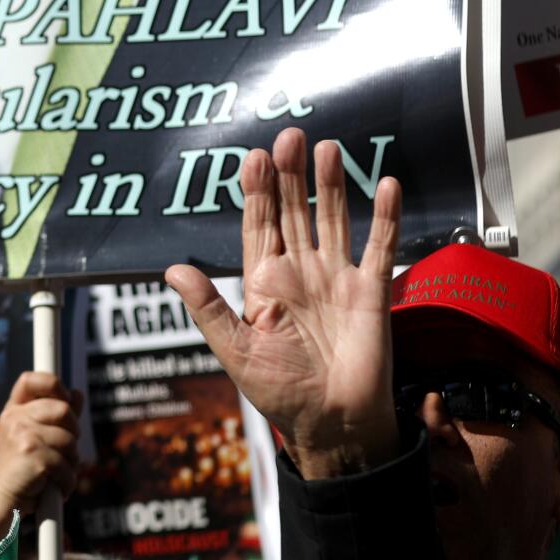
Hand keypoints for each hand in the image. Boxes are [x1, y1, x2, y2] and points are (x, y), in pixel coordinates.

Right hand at [0, 370, 83, 518]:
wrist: (3, 501)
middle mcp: (14, 419)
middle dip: (73, 433)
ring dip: (72, 462)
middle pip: (63, 410)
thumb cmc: (20, 470)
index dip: (55, 385)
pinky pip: (67, 464)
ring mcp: (22, 436)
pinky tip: (56, 487)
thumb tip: (78, 394)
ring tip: (57, 473)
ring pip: (70, 440)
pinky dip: (68, 481)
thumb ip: (56, 415)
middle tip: (64, 451)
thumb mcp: (33, 437)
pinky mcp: (33, 456)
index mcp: (13, 411)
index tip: (65, 402)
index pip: (31, 379)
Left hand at [165, 129, 400, 480]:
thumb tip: (173, 269)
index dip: (256, 194)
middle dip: (289, 176)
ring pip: (333, 220)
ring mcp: (336, 278)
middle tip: (288, 137)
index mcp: (264, 283)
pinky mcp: (371, 291)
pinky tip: (387, 184)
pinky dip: (385, 217)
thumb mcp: (236, 351)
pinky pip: (380, 247)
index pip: (259, 227)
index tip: (251, 158)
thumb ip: (208, 308)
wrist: (331, 422)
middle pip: (294, 213)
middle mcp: (300, 272)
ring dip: (331, 186)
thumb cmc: (280, 392)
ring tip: (326, 149)